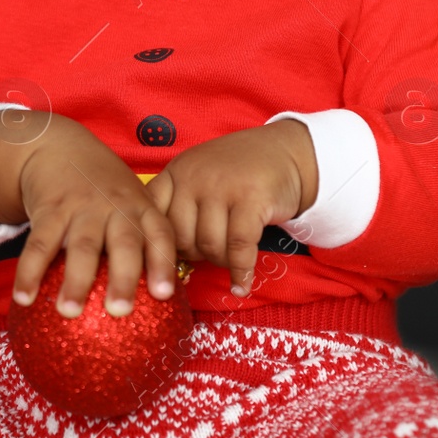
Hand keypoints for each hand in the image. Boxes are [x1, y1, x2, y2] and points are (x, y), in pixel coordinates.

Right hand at [0, 113, 180, 318]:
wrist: (60, 147)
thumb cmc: (106, 188)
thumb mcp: (133, 199)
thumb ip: (144, 237)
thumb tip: (159, 298)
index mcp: (141, 207)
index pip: (159, 234)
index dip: (163, 262)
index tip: (164, 294)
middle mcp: (116, 207)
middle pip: (123, 243)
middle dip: (123, 277)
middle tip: (120, 311)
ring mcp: (82, 208)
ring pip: (82, 246)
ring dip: (75, 280)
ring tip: (69, 312)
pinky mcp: (50, 209)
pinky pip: (40, 243)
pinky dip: (29, 271)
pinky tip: (24, 298)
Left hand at [144, 120, 317, 297]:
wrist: (285, 152)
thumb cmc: (237, 172)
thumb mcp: (198, 175)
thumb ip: (177, 204)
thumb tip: (160, 256)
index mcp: (176, 172)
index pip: (152, 217)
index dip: (158, 245)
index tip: (168, 260)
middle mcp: (194, 177)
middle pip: (181, 239)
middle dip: (195, 255)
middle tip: (211, 252)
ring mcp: (223, 186)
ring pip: (210, 246)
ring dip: (222, 262)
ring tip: (231, 259)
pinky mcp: (251, 199)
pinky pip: (239, 248)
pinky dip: (240, 272)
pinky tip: (241, 285)